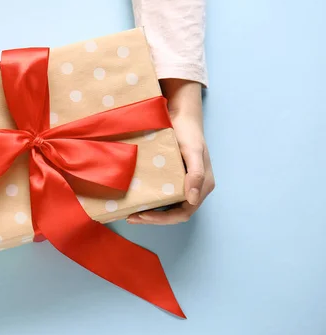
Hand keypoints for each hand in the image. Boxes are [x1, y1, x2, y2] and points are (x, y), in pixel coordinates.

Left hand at [127, 79, 214, 224]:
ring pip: (168, 207)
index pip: (183, 213)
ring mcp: (185, 184)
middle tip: (131, 217)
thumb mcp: (192, 151)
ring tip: (131, 213)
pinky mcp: (175, 178)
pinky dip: (151, 201)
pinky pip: (164, 196)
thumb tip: (193, 199)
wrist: (182, 116)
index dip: (163, 219)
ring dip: (151, 213)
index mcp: (203, 186)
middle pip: (174, 214)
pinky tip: (137, 200)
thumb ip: (196, 174)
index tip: (142, 215)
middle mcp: (195, 188)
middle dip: (153, 219)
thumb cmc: (188, 132)